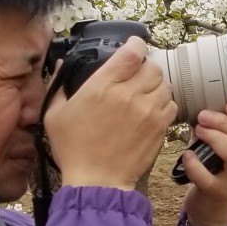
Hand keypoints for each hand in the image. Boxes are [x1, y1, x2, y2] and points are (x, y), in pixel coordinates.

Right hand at [44, 36, 178, 191]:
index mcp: (102, 86)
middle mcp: (128, 95)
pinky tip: (151, 109)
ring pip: (165, 83)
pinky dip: (164, 103)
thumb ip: (58, 86)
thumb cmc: (74, 150)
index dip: (135, 45)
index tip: (133, 47)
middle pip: (152, 65)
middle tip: (136, 75)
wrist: (97, 181)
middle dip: (145, 67)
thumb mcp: (55, 115)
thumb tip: (61, 65)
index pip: (131, 52)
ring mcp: (147, 111)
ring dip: (156, 84)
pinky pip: (171, 104)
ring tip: (144, 93)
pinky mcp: (159, 127)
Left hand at [179, 100, 226, 225]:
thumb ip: (210, 129)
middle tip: (203, 116)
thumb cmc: (212, 173)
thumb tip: (196, 106)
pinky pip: (210, 179)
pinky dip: (195, 165)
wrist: (211, 211)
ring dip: (216, 139)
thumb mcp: (215, 148)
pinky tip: (186, 156)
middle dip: (225, 123)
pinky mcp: (217, 194)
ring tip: (198, 131)